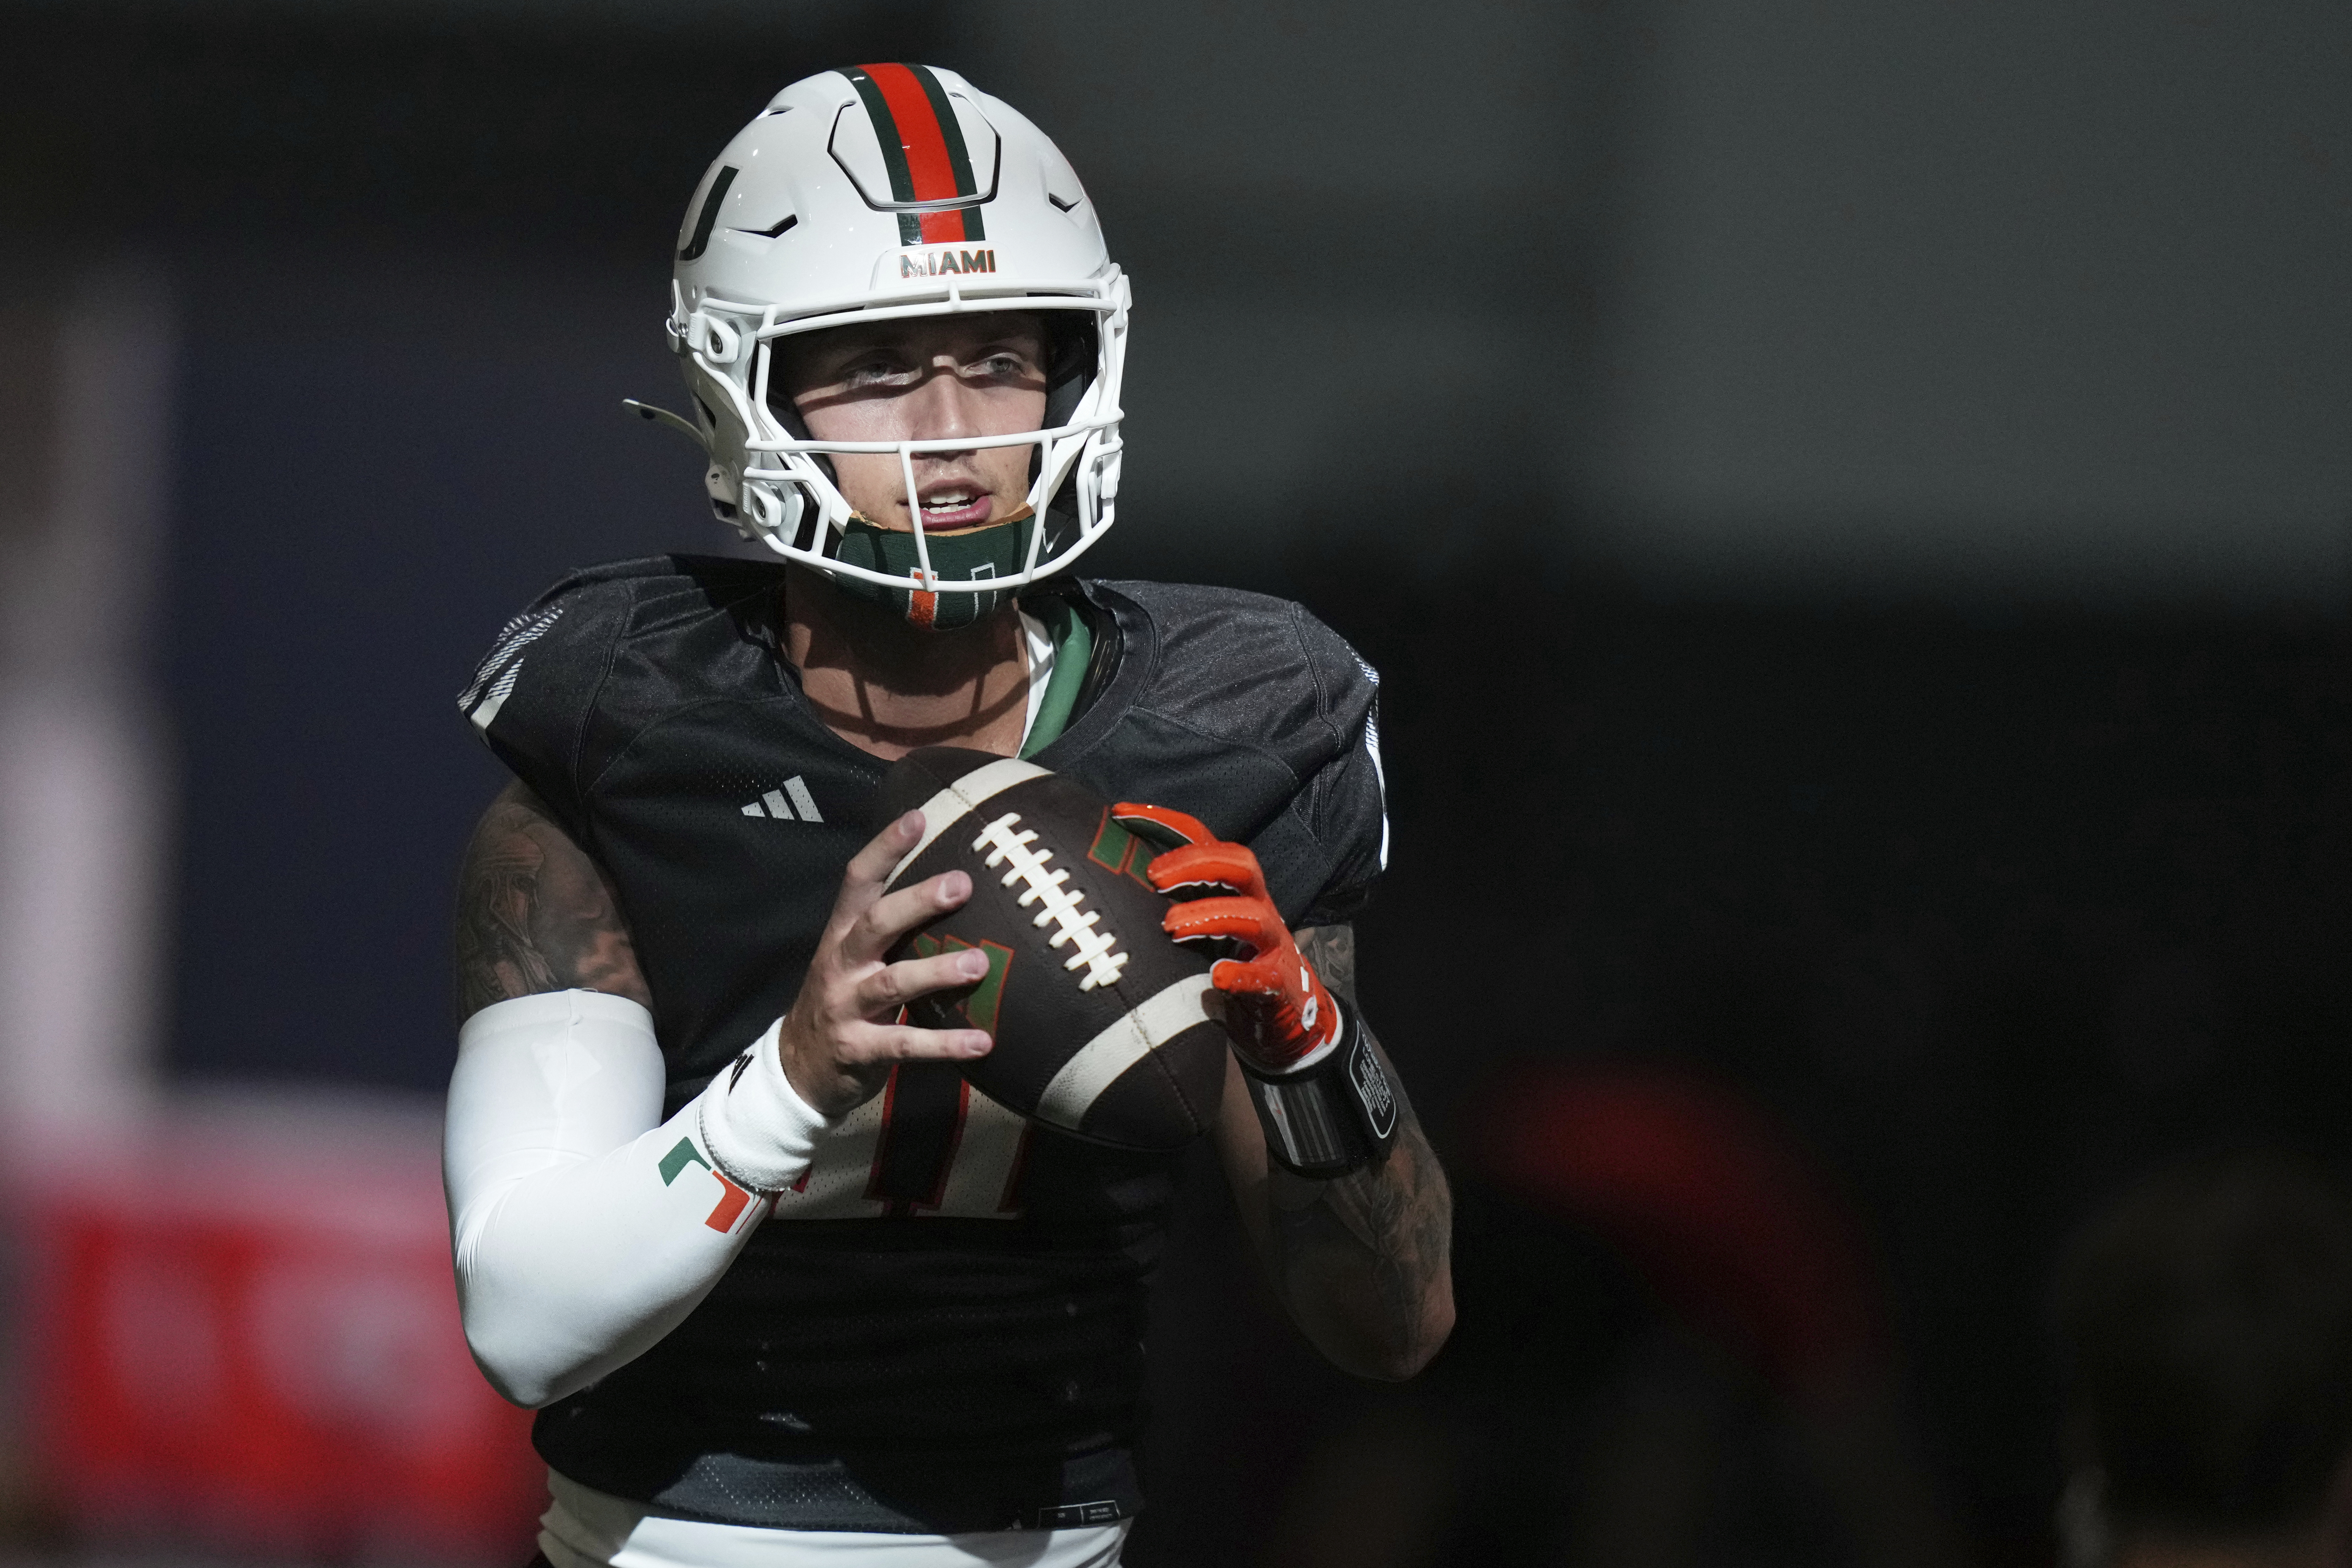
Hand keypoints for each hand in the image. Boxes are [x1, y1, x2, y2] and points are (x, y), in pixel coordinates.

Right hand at [778, 809, 994, 1116]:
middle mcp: (841, 964)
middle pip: (876, 924)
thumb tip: (954, 884)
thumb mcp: (854, 957)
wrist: (798, 1068)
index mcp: (842, 934)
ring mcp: (847, 1007)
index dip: (885, 848)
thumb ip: (891, 927)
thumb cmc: (844, 999)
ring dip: (937, 973)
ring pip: (892, 984)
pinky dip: (944, 1045)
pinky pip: (905, 1044)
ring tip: (979, 964)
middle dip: (917, 902)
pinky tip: (983, 1042)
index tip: (918, 817)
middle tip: (961, 885)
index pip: (858, 881)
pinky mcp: (859, 1050)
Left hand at [1108, 803, 1342, 1072]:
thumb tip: (1107, 884)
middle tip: (1154, 877)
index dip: (1164, 820)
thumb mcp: (1200, 922)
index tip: (1120, 813)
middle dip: (1195, 863)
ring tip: (1171, 926)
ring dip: (1209, 915)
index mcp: (1232, 885)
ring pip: (1252, 915)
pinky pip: (1264, 974)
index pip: (1203, 839)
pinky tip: (1217, 976)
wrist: (1284, 1009)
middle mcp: (1257, 903)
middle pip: (1239, 864)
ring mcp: (1271, 942)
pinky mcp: (1278, 981)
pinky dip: (1241, 974)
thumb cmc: (1231, 957)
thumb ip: (1170, 902)